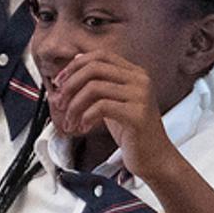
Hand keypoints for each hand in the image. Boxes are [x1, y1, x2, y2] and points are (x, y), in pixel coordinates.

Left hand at [48, 48, 173, 176]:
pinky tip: (84, 127)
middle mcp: (140, 80)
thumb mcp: (112, 101)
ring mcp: (140, 95)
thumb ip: (98, 83)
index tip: (59, 82)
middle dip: (70, 85)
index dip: (74, 66)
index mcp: (134, 73)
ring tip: (70, 121)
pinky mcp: (137, 114)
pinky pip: (101, 107)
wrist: (154, 157)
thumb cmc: (132, 131)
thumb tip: (75, 61)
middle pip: (94, 68)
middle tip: (60, 103)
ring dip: (74, 106)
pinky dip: (85, 116)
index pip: (99, 55)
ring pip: (94, 88)